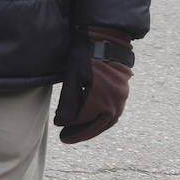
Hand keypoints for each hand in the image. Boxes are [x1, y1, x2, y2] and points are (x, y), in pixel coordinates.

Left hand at [54, 27, 133, 143]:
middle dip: (80, 133)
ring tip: (77, 132)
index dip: (68, 123)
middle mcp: (114, 104)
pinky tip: (92, 121)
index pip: (82, 119)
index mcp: (100, 100)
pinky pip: (113, 114)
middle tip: (65, 138)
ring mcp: (121, 100)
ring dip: (92, 129)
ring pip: (106, 122)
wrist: (108, 40)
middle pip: (96, 125)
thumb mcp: (72, 76)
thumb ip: (68, 101)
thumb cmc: (87, 55)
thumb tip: (61, 122)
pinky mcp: (123, 95)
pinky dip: (102, 121)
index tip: (56, 125)